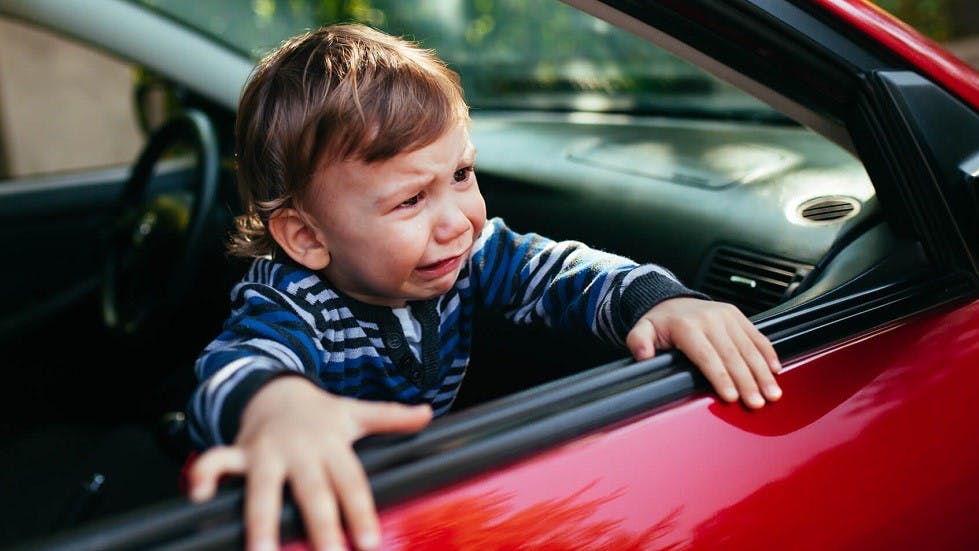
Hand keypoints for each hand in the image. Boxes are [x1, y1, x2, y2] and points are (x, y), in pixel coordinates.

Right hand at [185, 376, 432, 550]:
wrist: (276, 388)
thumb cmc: (321, 413)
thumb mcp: (356, 413)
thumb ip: (390, 418)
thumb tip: (428, 413)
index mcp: (333, 445)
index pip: (351, 482)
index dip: (361, 511)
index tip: (370, 542)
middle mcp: (301, 451)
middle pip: (312, 493)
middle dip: (320, 526)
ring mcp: (268, 453)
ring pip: (263, 489)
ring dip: (260, 522)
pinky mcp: (239, 454)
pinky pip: (216, 462)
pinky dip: (202, 474)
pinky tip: (197, 496)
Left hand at [626, 297, 781, 408]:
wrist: (671, 300)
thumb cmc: (659, 322)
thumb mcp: (641, 329)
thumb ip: (639, 342)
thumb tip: (642, 354)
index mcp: (687, 326)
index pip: (706, 356)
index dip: (720, 377)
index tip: (731, 396)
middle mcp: (710, 319)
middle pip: (732, 355)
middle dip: (747, 381)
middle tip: (757, 403)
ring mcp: (726, 316)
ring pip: (749, 348)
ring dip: (763, 372)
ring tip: (772, 394)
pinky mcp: (738, 316)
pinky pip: (756, 336)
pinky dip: (768, 354)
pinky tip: (776, 371)